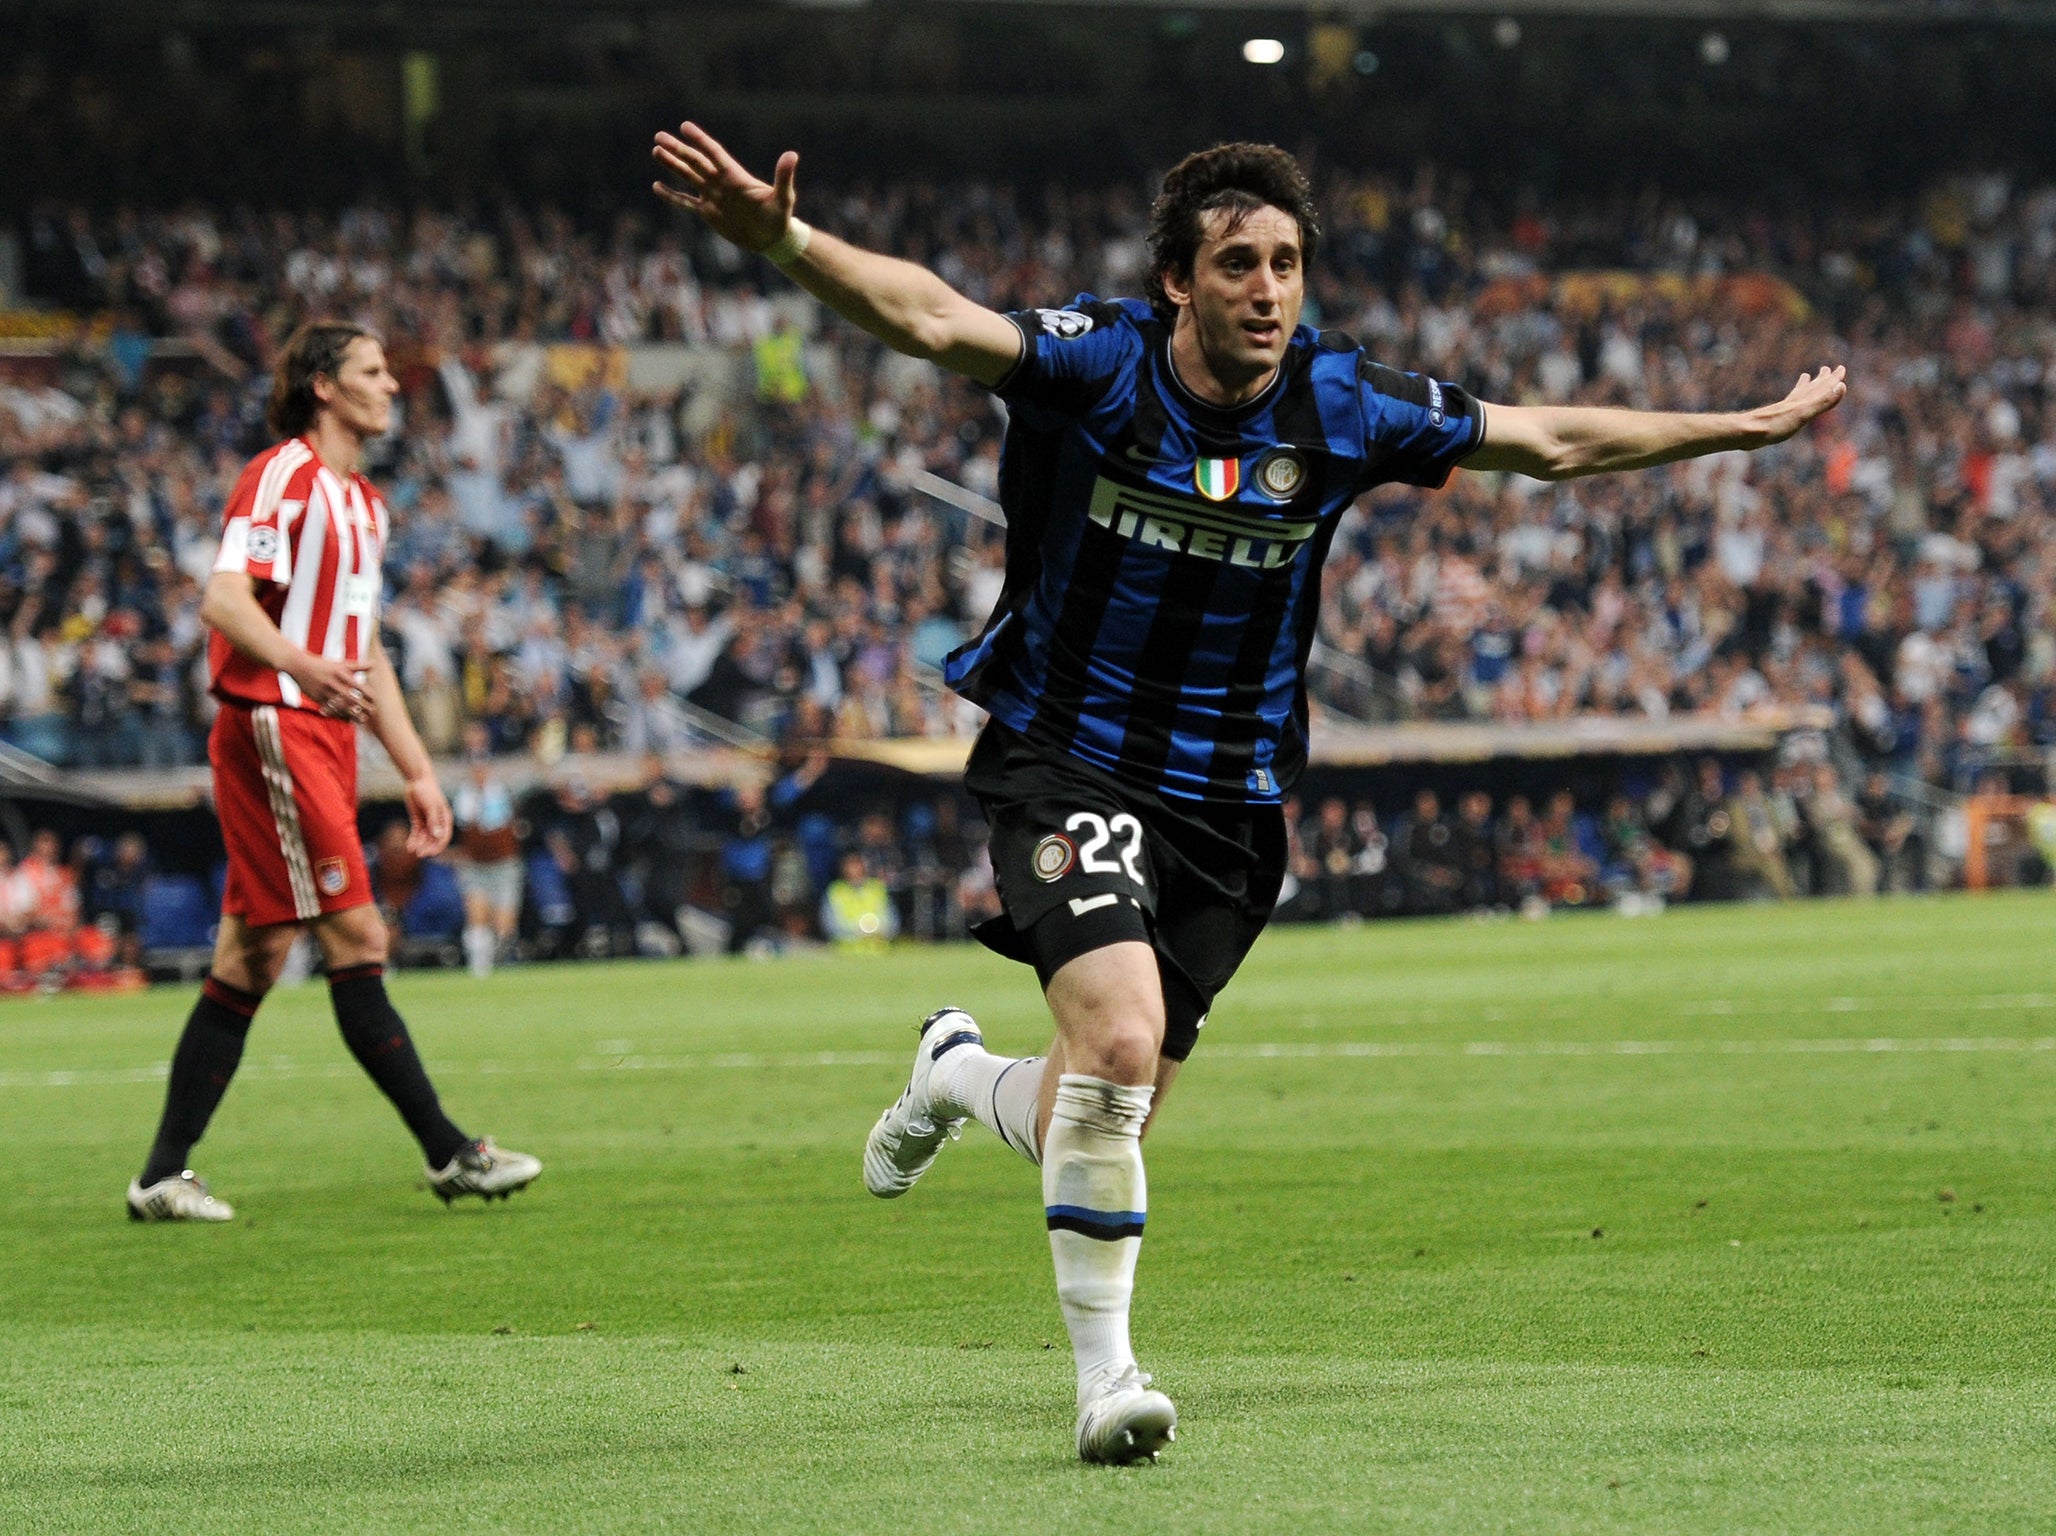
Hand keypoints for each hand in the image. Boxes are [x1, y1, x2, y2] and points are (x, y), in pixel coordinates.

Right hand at [294, 655, 368, 720]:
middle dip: (363, 707)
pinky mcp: (317, 698)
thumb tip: (374, 664)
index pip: (359, 687)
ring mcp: (324, 692)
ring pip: (341, 707)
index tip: (374, 701)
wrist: (299, 665)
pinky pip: (330, 710)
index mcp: (341, 674)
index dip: (368, 695)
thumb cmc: (323, 665)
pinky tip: (348, 720)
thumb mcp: (340, 664)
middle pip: (351, 699)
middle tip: (372, 712)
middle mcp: (334, 683)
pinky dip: (340, 715)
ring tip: (362, 719)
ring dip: (353, 714)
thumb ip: (358, 666)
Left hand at [403, 772, 453, 858]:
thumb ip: (434, 821)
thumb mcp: (431, 806)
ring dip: (419, 844)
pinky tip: (409, 845)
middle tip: (419, 854)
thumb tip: (437, 835)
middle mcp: (437, 823)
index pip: (444, 836)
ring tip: (412, 849)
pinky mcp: (418, 821)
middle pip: (434, 839)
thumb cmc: (427, 791)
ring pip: (424, 838)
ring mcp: (427, 822)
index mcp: (445, 819)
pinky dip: (413, 840)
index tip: (430, 853)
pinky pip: (416, 833)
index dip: (438, 846)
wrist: (416, 781)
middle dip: (427, 847)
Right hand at [651, 122, 797, 254]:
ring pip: (688, 177)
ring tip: (656, 151)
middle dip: (678, 150)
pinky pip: (686, 203)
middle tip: (659, 136)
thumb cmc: (780, 216)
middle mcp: (721, 183)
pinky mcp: (708, 213)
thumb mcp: (784, 197)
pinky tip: (657, 186)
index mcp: (735, 176)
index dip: (700, 140)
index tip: (684, 126)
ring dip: (672, 165)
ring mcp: (713, 197)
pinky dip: (672, 196)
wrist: (772, 238)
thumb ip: (783, 177)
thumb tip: (792, 155)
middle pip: (695, 162)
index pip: (714, 154)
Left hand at [1752, 366, 1847, 444]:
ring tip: (1806, 377)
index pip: (1822, 388)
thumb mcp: (1803, 414)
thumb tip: (1841, 386)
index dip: (1832, 380)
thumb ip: (1822, 402)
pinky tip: (1785, 402)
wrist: (1746, 432)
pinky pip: (1786, 404)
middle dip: (1821, 380)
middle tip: (1826, 369)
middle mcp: (1793, 402)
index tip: (1841, 369)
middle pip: (1810, 388)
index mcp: (1803, 402)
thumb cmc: (1775, 425)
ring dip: (1805, 386)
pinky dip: (1789, 399)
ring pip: (1797, 394)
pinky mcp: (1773, 416)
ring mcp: (1782, 408)